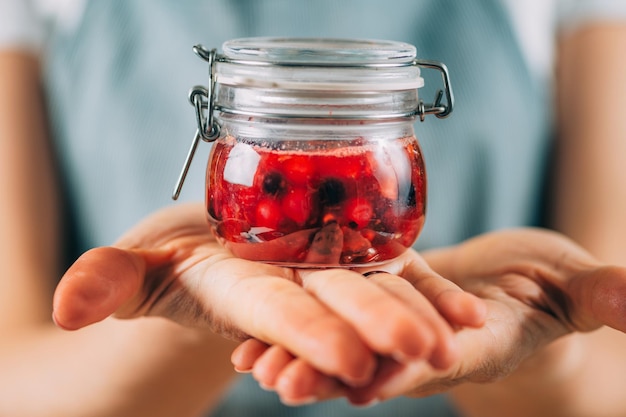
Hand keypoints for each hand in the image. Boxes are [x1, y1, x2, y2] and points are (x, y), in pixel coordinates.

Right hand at [52, 203, 484, 386]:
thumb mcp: (148, 262)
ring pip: (377, 293)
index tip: (348, 362)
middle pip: (339, 305)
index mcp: (247, 290)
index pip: (277, 316)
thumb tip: (68, 306)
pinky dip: (433, 292)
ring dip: (416, 317)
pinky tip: (470, 315)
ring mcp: (331, 274)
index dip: (306, 335)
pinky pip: (400, 273)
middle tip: (424, 354)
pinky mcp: (360, 256)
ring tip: (456, 338)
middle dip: (378, 328)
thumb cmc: (186, 256)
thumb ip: (115, 278)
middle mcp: (296, 287)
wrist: (230, 246)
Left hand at [232, 228, 625, 404]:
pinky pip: (332, 319)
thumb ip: (602, 297)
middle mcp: (425, 343)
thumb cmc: (549, 289)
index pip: (438, 361)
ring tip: (253, 363)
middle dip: (330, 372)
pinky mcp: (374, 302)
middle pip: (375, 360)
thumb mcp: (576, 290)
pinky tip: (251, 338)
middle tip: (280, 382)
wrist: (506, 287)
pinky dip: (296, 327)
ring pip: (344, 344)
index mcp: (475, 342)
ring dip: (300, 354)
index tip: (365, 387)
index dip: (404, 372)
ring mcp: (395, 326)